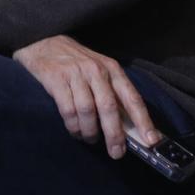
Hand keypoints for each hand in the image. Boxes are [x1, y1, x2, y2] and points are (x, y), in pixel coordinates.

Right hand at [13, 35, 158, 158]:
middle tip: (116, 152)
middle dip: (114, 134)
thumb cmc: (75, 61)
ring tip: (90, 139)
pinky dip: (73, 126)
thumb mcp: (99, 69)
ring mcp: (75, 74)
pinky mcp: (56, 79)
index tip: (151, 141)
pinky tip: (75, 130)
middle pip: (109, 107)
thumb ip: (112, 92)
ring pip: (88, 111)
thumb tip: (129, 126)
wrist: (43, 41)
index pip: (132, 97)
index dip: (143, 121)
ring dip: (90, 131)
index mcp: (111, 69)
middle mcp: (96, 70)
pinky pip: (68, 110)